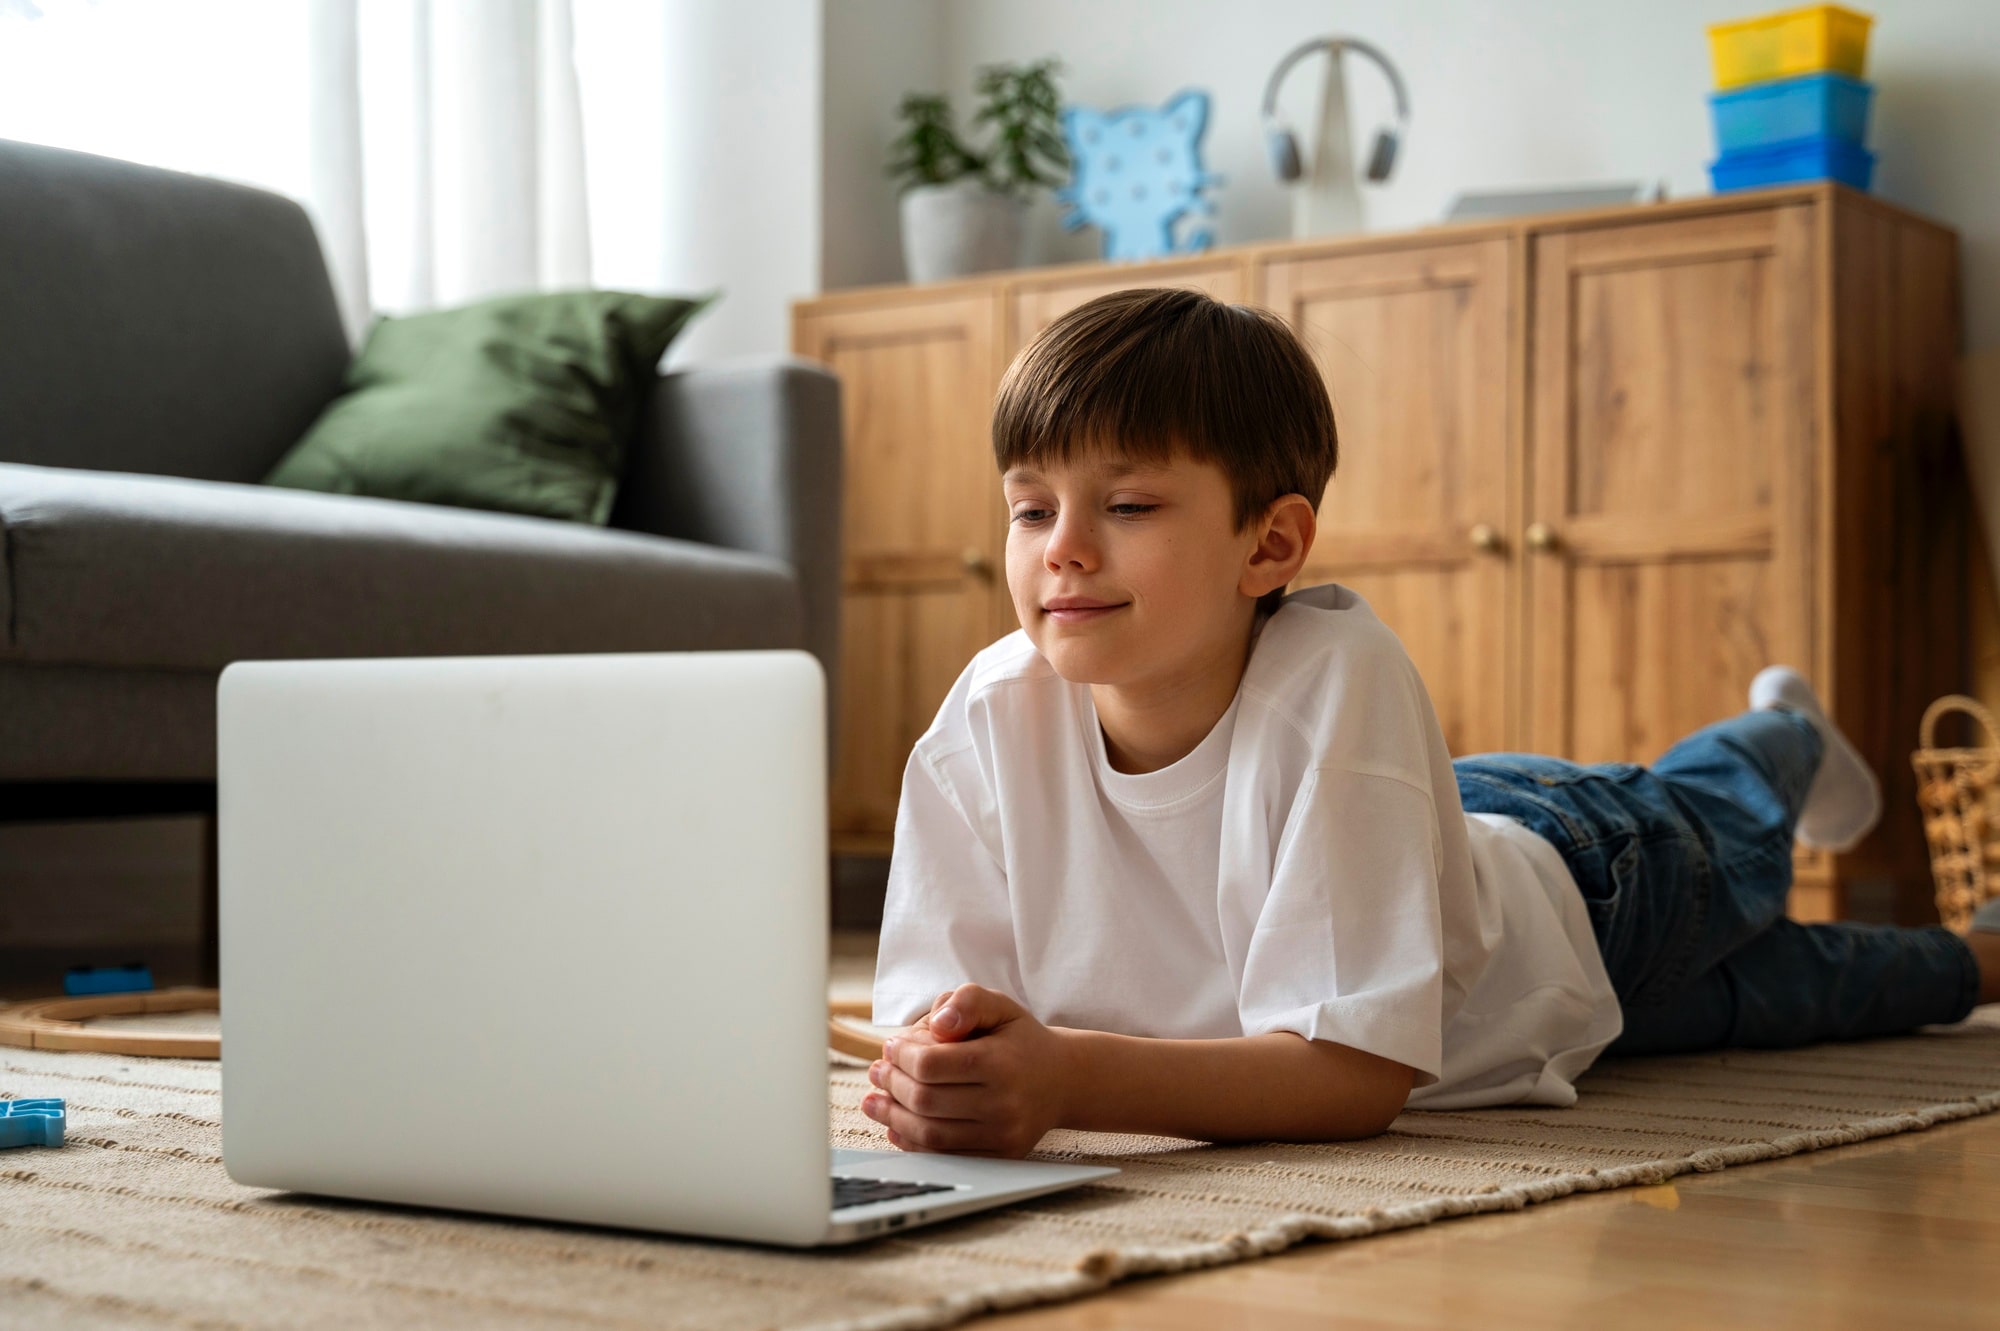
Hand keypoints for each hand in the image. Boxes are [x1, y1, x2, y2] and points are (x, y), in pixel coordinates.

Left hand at [861, 982, 1066, 1157]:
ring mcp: (1004, 1135)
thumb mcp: (999, 1006)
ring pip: (931, 1135)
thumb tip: (937, 1024)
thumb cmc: (1020, 1040)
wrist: (1063, 1080)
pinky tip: (896, 1127)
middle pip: (926, 1101)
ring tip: (875, 1101)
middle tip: (877, 1072)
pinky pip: (946, 1157)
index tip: (890, 1047)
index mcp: (1001, 1062)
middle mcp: (1005, 1103)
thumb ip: (966, 1002)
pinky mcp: (1002, 1156)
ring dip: (893, 1118)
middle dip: (892, 1085)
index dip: (901, 1056)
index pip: (931, 1065)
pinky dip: (913, 1143)